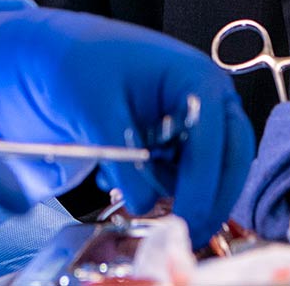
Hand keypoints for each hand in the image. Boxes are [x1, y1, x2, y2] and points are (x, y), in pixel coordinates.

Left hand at [0, 7, 255, 241]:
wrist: (57, 56)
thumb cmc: (79, 66)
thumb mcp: (97, 113)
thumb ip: (125, 160)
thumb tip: (146, 203)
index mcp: (196, 79)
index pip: (213, 143)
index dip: (203, 187)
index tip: (186, 221)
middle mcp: (209, 98)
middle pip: (231, 161)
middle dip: (208, 199)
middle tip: (186, 234)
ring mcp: (197, 119)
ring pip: (211, 172)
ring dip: (179, 190)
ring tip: (123, 179)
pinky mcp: (180, 138)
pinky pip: (185, 173)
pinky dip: (162, 185)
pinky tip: (124, 176)